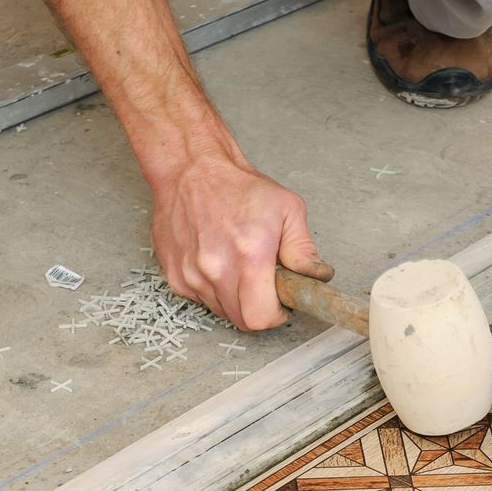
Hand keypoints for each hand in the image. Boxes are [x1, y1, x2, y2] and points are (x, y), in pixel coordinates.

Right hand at [150, 151, 322, 330]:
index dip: (275, 316)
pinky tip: (218, 263)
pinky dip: (213, 290)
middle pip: (242, 320)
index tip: (280, 305)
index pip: (261, 317)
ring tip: (239, 269)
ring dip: (235, 300)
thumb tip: (316, 276)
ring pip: (221, 311)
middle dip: (258, 310)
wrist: (191, 169)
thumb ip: (303, 249)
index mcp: (249, 255)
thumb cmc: (238, 186)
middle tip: (264, 288)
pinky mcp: (175, 275)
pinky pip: (200, 299)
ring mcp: (192, 274)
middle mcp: (216, 268)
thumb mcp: (287, 209)